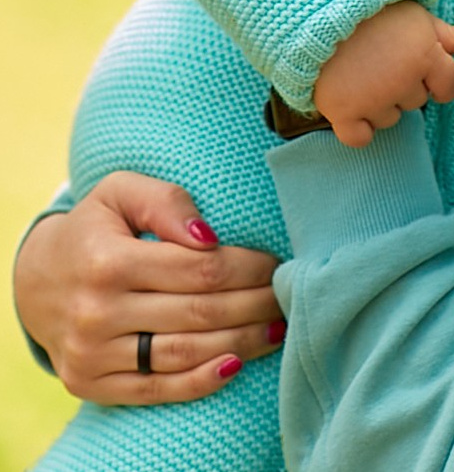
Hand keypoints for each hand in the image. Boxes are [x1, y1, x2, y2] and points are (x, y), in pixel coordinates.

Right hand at [12, 172, 280, 404]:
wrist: (37, 278)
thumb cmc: (96, 226)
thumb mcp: (122, 192)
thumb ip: (167, 201)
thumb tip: (210, 235)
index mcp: (108, 262)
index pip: (200, 269)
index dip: (248, 268)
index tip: (277, 263)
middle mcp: (96, 312)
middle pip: (200, 313)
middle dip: (255, 305)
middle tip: (289, 296)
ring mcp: (91, 354)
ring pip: (184, 354)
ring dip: (241, 343)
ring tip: (277, 327)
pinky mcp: (88, 383)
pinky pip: (155, 389)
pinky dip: (201, 381)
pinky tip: (238, 364)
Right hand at [313, 0, 453, 146]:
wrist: (319, 7)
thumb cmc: (375, 11)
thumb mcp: (417, 16)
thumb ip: (448, 33)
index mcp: (426, 55)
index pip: (449, 87)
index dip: (437, 81)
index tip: (420, 69)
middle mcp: (402, 81)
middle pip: (416, 102)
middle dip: (403, 85)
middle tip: (381, 60)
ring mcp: (372, 98)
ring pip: (389, 120)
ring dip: (379, 104)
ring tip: (360, 73)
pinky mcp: (343, 110)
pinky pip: (360, 138)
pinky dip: (357, 128)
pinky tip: (351, 105)